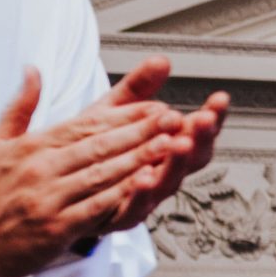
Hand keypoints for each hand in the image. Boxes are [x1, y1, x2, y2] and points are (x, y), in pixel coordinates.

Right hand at [0, 67, 189, 276]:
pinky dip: (122, 194)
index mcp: (33, 145)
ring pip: (102, 173)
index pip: (86, 125)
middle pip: (99, 145)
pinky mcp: (55, 225)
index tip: (156, 106)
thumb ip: (21, 106)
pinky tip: (147, 184)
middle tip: (174, 119)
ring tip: (171, 144)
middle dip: (141, 131)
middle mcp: (41, 167)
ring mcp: (48, 196)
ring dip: (140, 158)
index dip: (124, 115)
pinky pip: (95, 206)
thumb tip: (32, 69)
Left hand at [88, 56, 231, 233]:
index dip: (212, 116)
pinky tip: (143, 176)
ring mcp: (146, 196)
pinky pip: (135, 208)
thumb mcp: (112, 112)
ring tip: (180, 143)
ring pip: (169, 182)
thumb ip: (138, 88)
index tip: (219, 99)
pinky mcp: (120, 216)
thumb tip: (162, 60)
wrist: (55, 191)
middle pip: (193, 157)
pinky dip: (142, 194)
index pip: (197, 130)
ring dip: (177, 163)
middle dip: (201, 137)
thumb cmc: (88, 151)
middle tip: (205, 119)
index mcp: (165, 147)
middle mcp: (162, 173)